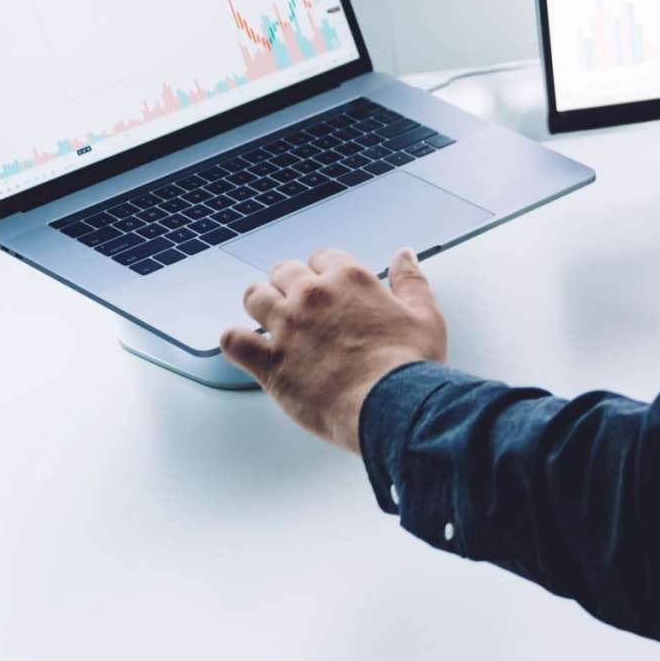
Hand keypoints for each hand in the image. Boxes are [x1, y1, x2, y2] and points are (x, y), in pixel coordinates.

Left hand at [220, 246, 448, 451]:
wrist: (392, 406)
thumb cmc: (410, 365)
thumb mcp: (425, 315)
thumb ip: (411, 279)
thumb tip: (404, 254)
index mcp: (350, 280)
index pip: (323, 257)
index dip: (324, 270)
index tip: (328, 284)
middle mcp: (313, 297)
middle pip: (285, 271)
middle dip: (289, 283)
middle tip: (298, 302)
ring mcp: (287, 328)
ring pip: (254, 297)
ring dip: (261, 303)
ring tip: (269, 317)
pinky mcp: (270, 362)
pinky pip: (234, 341)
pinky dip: (237, 341)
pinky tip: (247, 346)